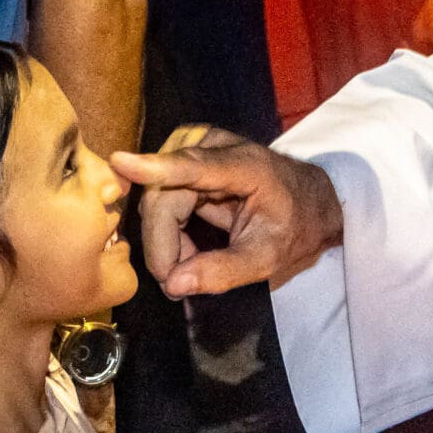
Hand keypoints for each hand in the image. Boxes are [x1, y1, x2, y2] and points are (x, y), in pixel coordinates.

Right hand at [111, 126, 344, 296]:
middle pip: (163, 196)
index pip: (193, 167)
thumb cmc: (295, 226)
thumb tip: (174, 283)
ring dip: (166, 239)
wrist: (311, 202)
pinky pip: (161, 197)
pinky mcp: (188, 158)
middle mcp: (216, 148)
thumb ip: (223, 271)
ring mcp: (199, 149)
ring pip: (156, 198)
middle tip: (177, 283)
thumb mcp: (268, 258)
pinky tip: (187, 249)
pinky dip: (169, 230)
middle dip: (163, 244)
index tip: (120, 162)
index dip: (155, 167)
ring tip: (190, 265)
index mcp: (246, 166)